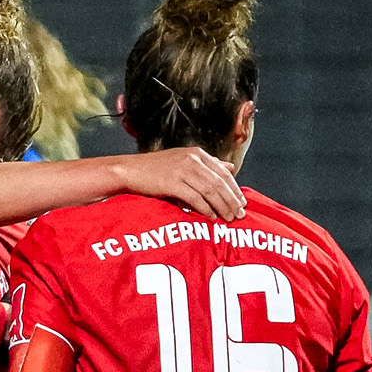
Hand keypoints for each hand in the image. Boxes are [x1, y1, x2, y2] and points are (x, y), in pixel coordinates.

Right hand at [117, 147, 243, 221]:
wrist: (130, 171)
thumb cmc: (155, 169)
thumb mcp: (183, 160)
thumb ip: (207, 164)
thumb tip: (229, 166)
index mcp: (197, 154)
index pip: (224, 172)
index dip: (235, 189)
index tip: (242, 202)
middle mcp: (192, 160)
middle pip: (220, 182)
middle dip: (232, 200)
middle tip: (240, 214)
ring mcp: (182, 170)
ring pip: (210, 191)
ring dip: (222, 206)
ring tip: (228, 218)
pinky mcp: (172, 183)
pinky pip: (195, 198)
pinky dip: (205, 209)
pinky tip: (211, 217)